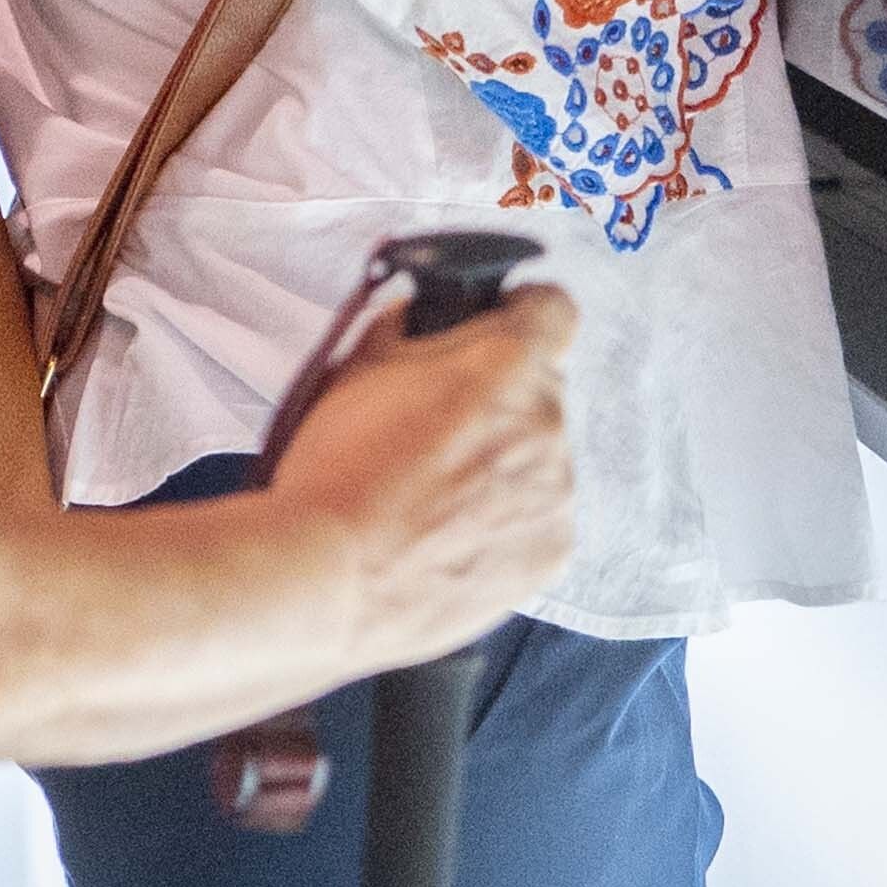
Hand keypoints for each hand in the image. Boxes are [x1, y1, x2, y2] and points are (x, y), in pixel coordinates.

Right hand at [268, 288, 580, 658]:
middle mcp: (548, 424)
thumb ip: (406, 326)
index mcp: (506, 365)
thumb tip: (420, 314)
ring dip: (505, 463)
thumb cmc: (337, 471)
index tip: (498, 328)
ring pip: (542, 456)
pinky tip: (451, 535)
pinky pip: (540, 517)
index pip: (554, 307)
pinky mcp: (552, 551)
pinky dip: (507, 520)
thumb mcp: (357, 367)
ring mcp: (556, 494)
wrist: (330, 579)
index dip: (522, 311)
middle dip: (500, 398)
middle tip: (438, 428)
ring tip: (435, 495)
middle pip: (542, 389)